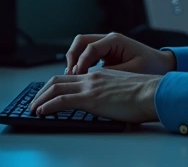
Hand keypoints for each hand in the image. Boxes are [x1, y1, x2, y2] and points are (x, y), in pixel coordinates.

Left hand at [29, 68, 161, 122]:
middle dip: (42, 90)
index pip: (71, 76)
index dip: (57, 85)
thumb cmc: (146, 95)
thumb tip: (110, 105)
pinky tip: (41, 112)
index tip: (49, 93)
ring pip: (55, 87)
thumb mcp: (125, 90)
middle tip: (35, 101)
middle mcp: (92, 77)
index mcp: (100, 75)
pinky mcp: (90, 99)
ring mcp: (90, 87)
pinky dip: (47, 105)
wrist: (154, 93)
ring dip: (40, 98)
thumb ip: (113, 94)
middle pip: (58, 79)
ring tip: (33, 108)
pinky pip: (62, 100)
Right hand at [64, 32, 176, 74]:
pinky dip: (81, 64)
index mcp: (116, 40)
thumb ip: (110, 74)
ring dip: (74, 61)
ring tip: (72, 78)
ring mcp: (106, 46)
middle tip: (69, 77)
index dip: (81, 62)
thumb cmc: (152, 67)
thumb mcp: (131, 71)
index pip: (90, 47)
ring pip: (81, 47)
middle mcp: (109, 39)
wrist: (164, 66)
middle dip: (72, 58)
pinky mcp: (106, 54)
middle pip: (80, 42)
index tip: (77, 77)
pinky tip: (80, 79)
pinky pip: (87, 56)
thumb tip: (90, 80)